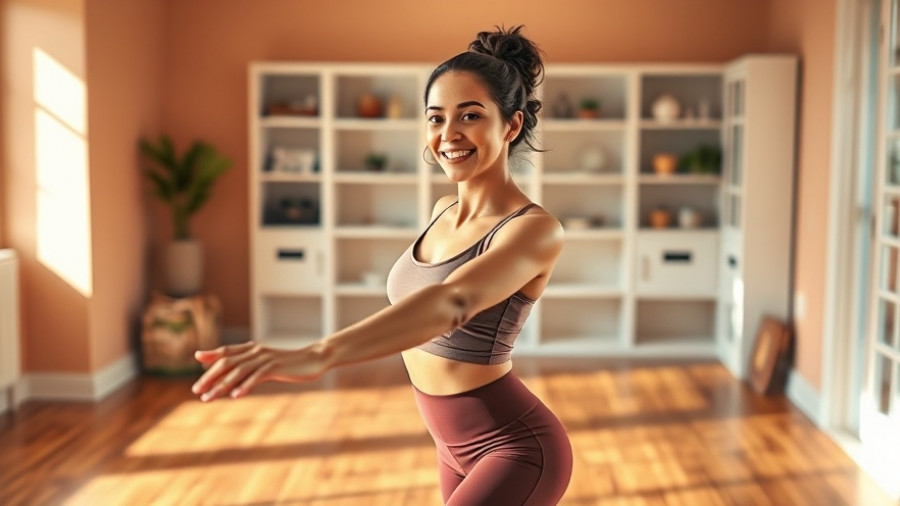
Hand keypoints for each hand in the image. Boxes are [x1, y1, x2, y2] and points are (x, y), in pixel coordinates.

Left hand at [191, 341, 326, 401]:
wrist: (314, 360)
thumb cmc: (289, 364)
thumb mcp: (267, 364)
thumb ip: (250, 366)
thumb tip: (233, 375)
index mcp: (253, 348)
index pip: (226, 351)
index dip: (211, 355)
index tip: (197, 362)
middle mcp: (256, 351)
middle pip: (227, 362)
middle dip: (209, 377)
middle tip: (196, 391)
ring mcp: (265, 359)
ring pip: (238, 371)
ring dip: (221, 386)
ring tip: (209, 398)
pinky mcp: (275, 368)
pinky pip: (256, 377)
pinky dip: (245, 386)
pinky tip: (235, 396)